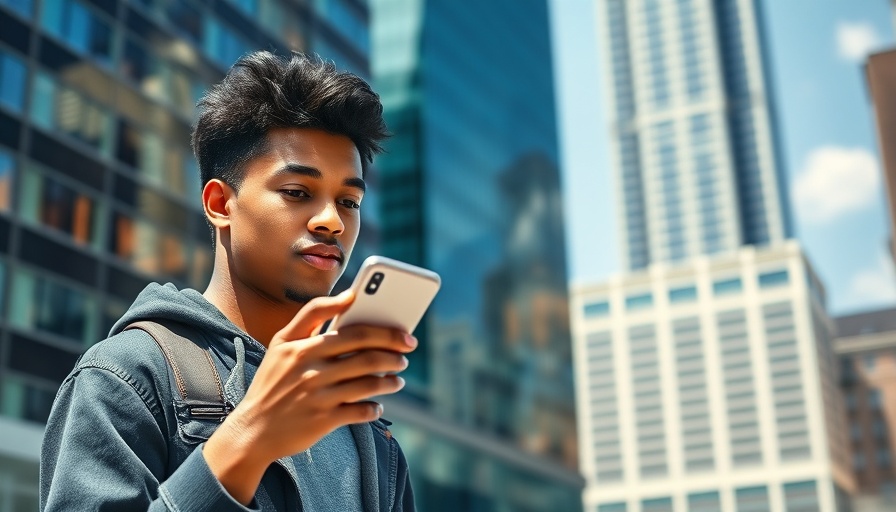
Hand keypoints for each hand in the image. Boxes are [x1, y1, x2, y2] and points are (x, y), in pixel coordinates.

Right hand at [204, 290, 416, 503]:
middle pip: (364, 353)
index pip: (347, 327)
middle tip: (408, 349)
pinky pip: (361, 411)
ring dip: (390, 379)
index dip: (377, 325)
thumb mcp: (281, 344)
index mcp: (299, 346)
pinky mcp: (323, 420)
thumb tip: (349, 297)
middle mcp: (309, 368)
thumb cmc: (273, 381)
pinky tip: (377, 405)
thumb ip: (311, 318)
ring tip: (398, 377)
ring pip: (368, 382)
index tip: (400, 325)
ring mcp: (317, 395)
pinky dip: (375, 408)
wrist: (253, 429)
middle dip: (393, 349)